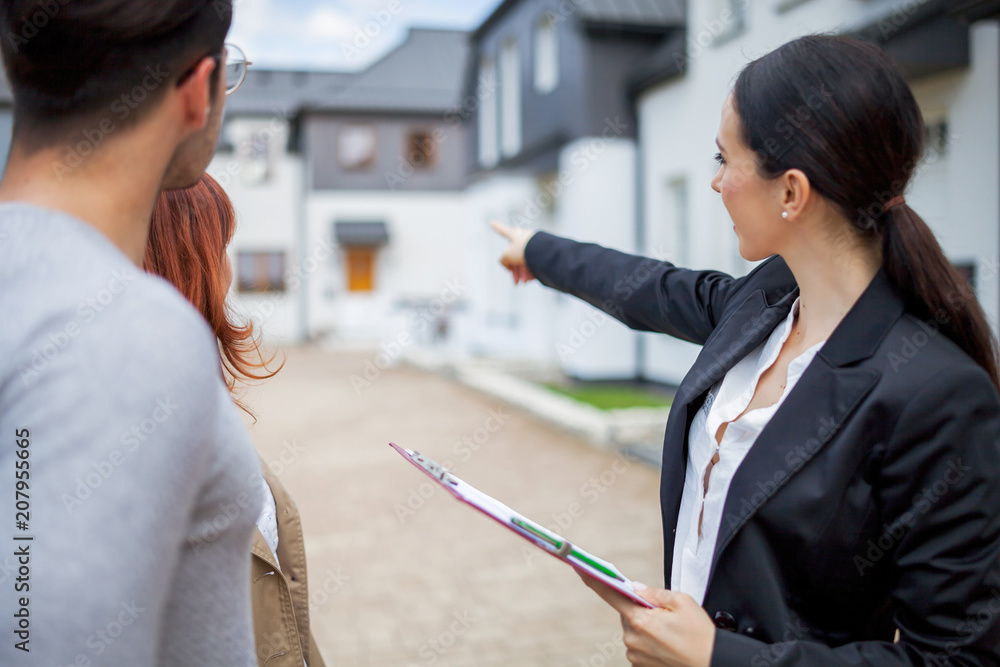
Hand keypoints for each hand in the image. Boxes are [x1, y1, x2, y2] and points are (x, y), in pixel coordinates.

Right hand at [490, 220, 535, 284]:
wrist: (543, 252)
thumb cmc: (523, 250)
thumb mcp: (506, 255)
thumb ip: (503, 260)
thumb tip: (509, 266)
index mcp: (514, 234)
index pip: (502, 230)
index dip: (496, 227)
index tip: (491, 222)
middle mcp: (523, 237)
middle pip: (514, 256)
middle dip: (515, 270)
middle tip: (515, 282)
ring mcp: (533, 244)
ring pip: (524, 261)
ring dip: (522, 273)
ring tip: (524, 282)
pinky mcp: (541, 252)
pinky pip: (533, 262)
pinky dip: (531, 271)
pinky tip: (531, 279)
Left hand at [579, 574, 714, 666]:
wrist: (714, 663)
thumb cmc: (700, 635)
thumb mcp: (682, 602)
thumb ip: (654, 593)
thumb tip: (635, 588)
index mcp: (640, 620)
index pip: (611, 594)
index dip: (594, 579)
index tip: (579, 568)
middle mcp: (632, 639)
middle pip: (628, 614)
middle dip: (641, 610)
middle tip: (666, 616)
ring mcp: (635, 656)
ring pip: (634, 631)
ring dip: (647, 629)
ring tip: (672, 635)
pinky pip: (639, 647)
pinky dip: (650, 643)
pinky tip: (669, 646)